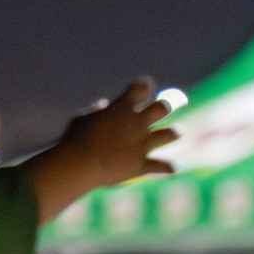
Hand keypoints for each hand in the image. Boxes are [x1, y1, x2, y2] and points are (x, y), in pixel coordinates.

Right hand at [28, 78, 180, 224]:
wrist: (81, 163)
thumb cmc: (75, 138)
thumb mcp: (82, 118)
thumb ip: (96, 111)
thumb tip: (103, 105)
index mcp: (122, 108)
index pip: (140, 88)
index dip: (144, 85)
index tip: (144, 85)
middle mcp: (137, 123)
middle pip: (162, 108)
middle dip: (166, 105)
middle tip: (166, 106)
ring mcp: (141, 144)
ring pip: (168, 134)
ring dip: (174, 132)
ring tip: (178, 130)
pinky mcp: (141, 164)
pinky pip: (161, 166)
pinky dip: (168, 167)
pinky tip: (174, 168)